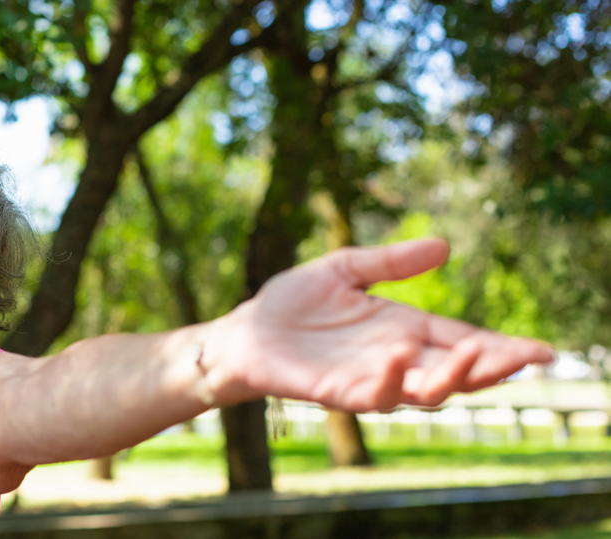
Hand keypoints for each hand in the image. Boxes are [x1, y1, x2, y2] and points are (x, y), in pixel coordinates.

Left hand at [202, 239, 553, 411]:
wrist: (245, 330)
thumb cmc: (293, 302)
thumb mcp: (346, 268)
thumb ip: (390, 261)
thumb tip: (444, 245)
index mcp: (404, 330)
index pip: (463, 341)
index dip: (502, 349)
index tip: (543, 352)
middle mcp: (394, 359)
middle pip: (455, 373)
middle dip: (492, 368)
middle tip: (529, 360)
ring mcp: (368, 379)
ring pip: (422, 392)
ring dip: (448, 378)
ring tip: (471, 358)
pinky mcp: (335, 393)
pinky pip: (370, 396)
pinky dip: (388, 381)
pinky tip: (398, 359)